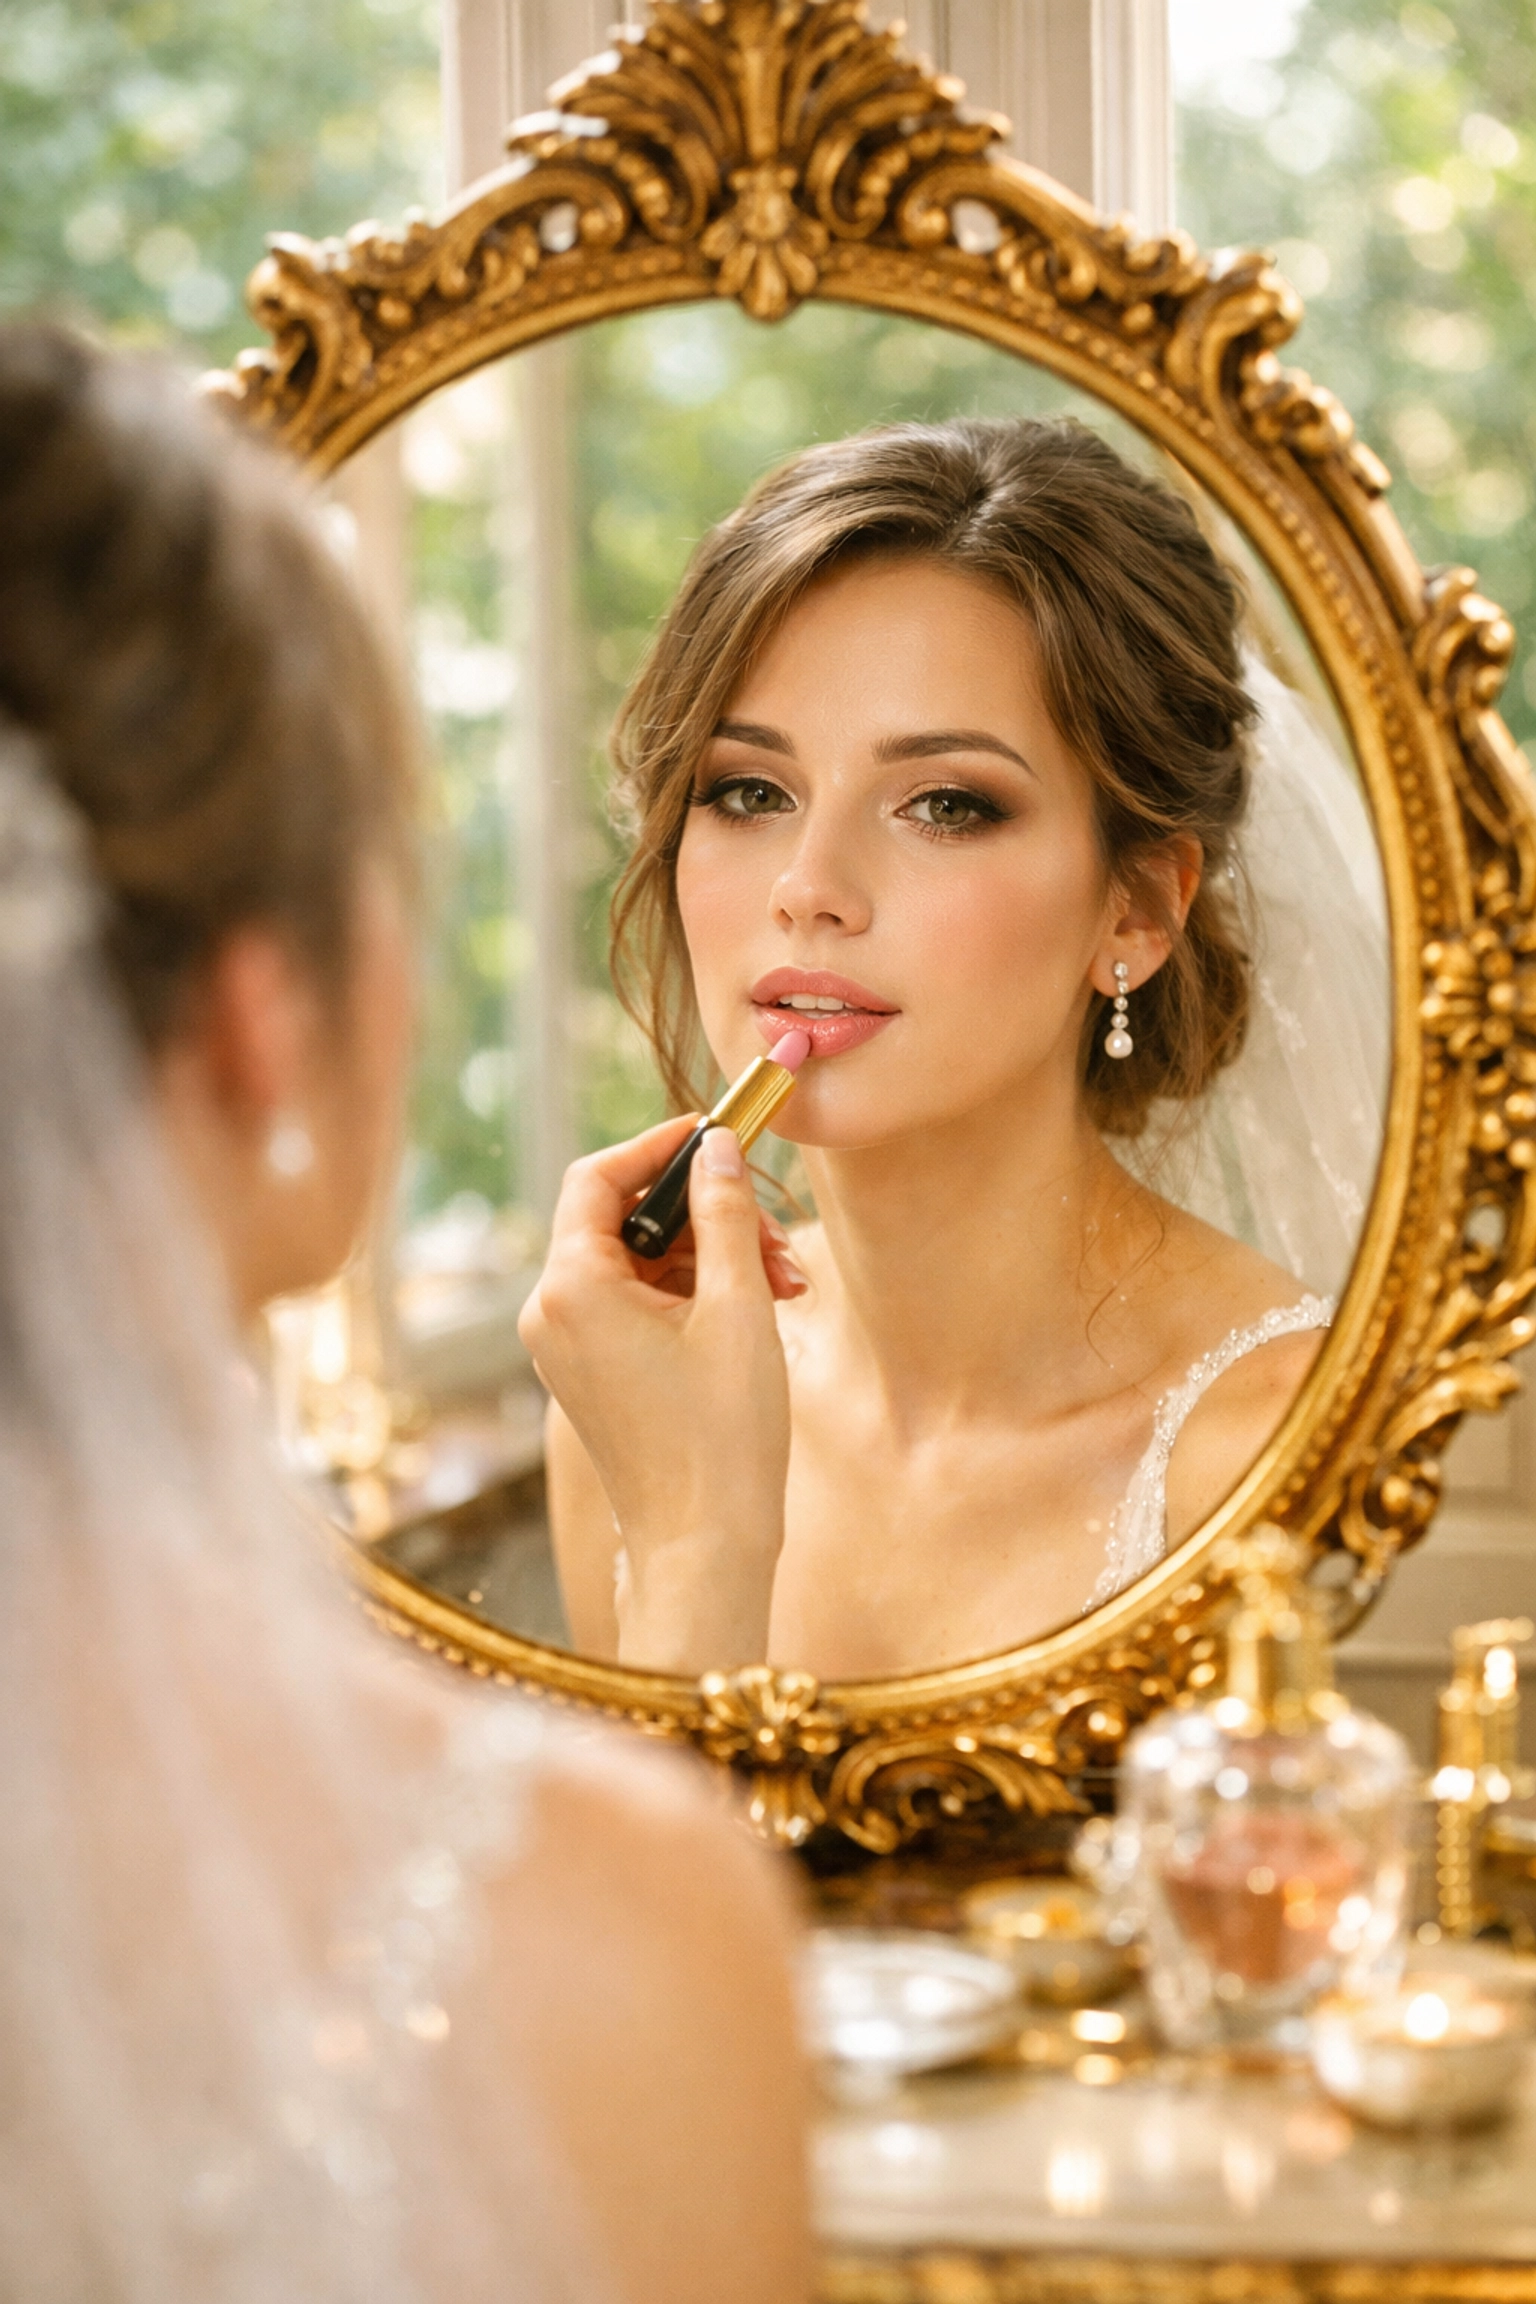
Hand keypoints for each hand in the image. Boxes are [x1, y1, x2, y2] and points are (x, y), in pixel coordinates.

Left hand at [519, 1117, 805, 1672]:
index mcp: (570, 1287)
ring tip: (782, 1281)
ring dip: (708, 1257)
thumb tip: (716, 1148)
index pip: (597, 1177)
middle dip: (703, 1214)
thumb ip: (725, 1213)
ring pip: (636, 1264)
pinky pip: (633, 1306)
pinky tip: (755, 1309)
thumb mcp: (737, 1307)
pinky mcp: (588, 1374)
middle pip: (622, 1220)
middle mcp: (550, 1312)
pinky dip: (690, 1296)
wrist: (702, 1547)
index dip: (659, 1146)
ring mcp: (565, 1347)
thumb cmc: (721, 1434)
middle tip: (774, 1232)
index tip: (720, 1137)